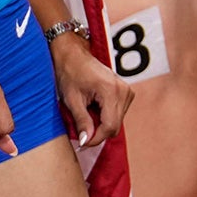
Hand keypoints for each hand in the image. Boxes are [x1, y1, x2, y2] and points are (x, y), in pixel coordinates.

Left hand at [50, 31, 131, 147]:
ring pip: (117, 121)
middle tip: (80, 130)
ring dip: (101, 124)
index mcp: (112, 91)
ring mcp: (127, 91)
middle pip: (115, 126)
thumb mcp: (71, 99)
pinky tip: (92, 108)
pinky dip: (105, 116)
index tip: (82, 142)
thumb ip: (81, 121)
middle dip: (98, 132)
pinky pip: (118, 113)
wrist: (73, 54)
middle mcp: (124, 91)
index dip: (96, 138)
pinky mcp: (126, 92)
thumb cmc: (69, 73)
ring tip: (84, 113)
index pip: (110, 126)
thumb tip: (86, 141)